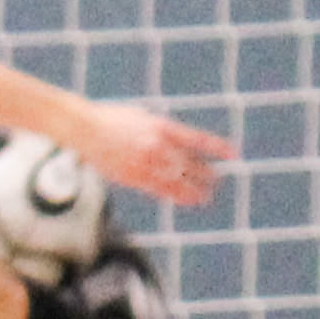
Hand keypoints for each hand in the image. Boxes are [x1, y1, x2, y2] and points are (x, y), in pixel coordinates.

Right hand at [78, 104, 237, 205]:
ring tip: (206, 197)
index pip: (197, 139)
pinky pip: (160, 189)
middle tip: (217, 180)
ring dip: (194, 189)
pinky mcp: (134, 176)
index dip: (216, 147)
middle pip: (190, 162)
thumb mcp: (142, 118)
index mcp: (162, 126)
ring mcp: (146, 162)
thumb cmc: (111, 119)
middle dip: (206, 173)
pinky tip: (186, 200)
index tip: (234, 154)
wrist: (85, 129)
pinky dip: (176, 195)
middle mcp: (158, 145)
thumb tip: (178, 145)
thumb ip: (160, 131)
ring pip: (178, 179)